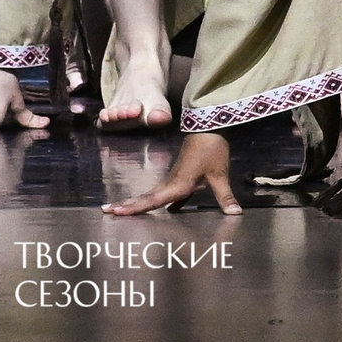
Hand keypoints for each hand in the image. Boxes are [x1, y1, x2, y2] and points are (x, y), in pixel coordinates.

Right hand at [103, 133, 240, 214]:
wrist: (210, 128)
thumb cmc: (212, 150)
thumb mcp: (219, 175)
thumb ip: (225, 196)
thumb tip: (235, 213)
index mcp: (178, 184)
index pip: (153, 200)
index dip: (135, 208)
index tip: (116, 212)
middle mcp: (171, 182)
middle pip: (146, 197)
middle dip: (127, 205)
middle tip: (106, 211)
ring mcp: (174, 178)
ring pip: (153, 194)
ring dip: (138, 202)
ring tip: (121, 209)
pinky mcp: (180, 175)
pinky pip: (166, 191)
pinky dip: (161, 199)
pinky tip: (170, 210)